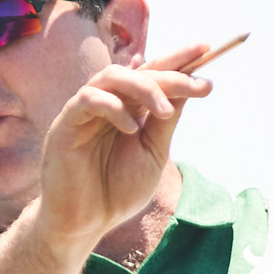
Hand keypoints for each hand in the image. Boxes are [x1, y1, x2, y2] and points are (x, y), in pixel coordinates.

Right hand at [35, 43, 214, 245]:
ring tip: (164, 111)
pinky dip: (113, 107)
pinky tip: (130, 128)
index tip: (208, 50)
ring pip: (112, 76)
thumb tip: (189, 88)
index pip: (153, 75)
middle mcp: (108, 104)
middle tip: (197, 85)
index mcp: (129, 109)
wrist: (85, 223)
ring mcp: (85, 112)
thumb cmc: (116, 191)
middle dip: (171, 73)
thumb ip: (164, 122)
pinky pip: (88, 99)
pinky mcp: (65, 124)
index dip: (179, 60)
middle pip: (138, 70)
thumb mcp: (152, 153)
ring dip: (143, 87)